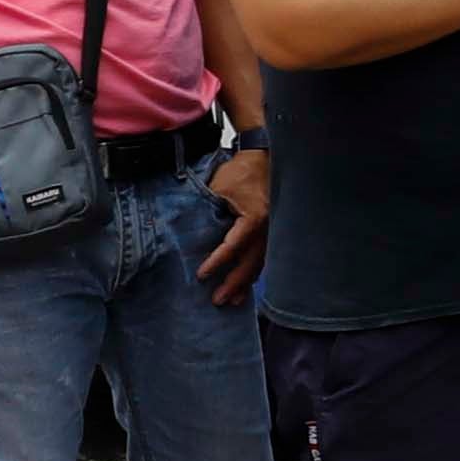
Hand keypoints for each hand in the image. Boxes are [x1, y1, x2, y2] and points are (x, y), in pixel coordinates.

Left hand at [199, 147, 272, 302]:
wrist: (261, 158)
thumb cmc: (238, 171)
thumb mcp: (218, 187)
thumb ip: (206, 209)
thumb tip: (187, 230)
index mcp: (255, 217)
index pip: (234, 246)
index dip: (217, 262)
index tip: (202, 275)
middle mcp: (268, 228)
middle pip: (251, 263)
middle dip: (234, 283)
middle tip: (218, 300)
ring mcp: (272, 230)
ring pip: (259, 263)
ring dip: (246, 283)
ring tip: (233, 301)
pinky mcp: (272, 231)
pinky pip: (263, 256)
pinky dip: (253, 272)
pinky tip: (246, 286)